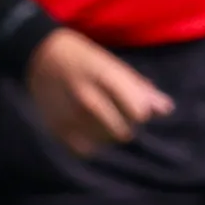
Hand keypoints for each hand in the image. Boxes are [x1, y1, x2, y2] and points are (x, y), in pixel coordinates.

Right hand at [23, 28, 172, 154]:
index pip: (139, 111)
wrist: (38, 55)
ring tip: (102, 119)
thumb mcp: (113, 64)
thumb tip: (166, 110)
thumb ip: (140, 87)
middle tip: (119, 114)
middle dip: (127, 124)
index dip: (142, 112)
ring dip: (110, 134)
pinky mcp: (57, 128)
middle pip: (124, 131)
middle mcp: (87, 98)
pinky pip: (85, 150)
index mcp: (105, 77)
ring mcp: (70, 115)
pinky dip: (91, 143)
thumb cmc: (83, 57)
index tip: (136, 106)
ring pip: (106, 142)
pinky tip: (88, 129)